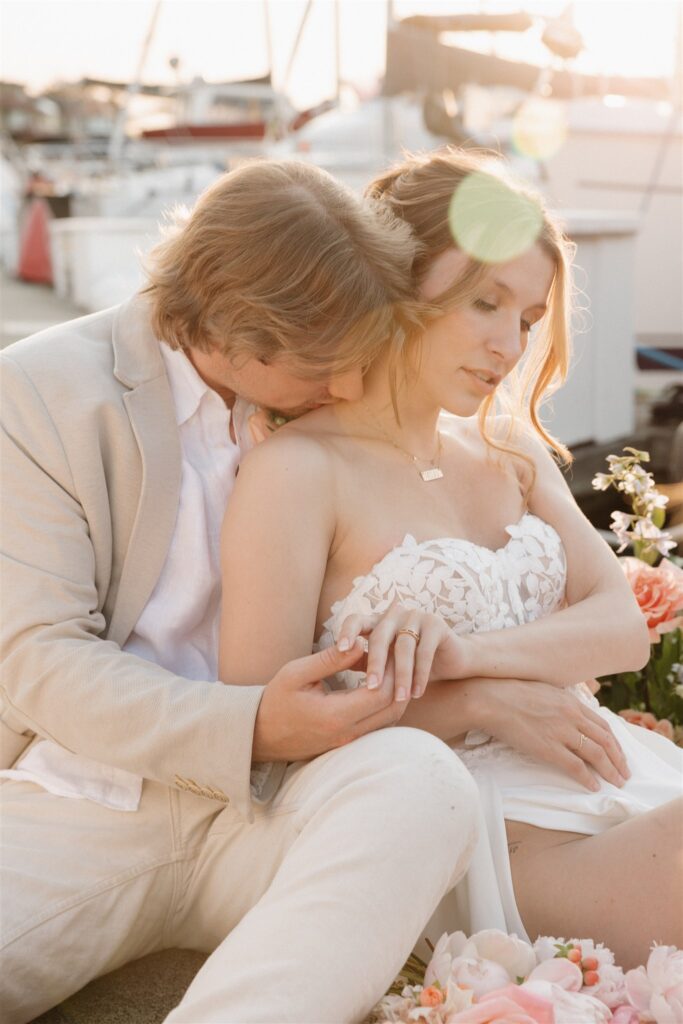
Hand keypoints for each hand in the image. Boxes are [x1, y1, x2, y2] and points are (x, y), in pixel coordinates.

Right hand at [252, 641, 406, 762]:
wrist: (259, 735)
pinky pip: (380, 723)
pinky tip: (376, 680)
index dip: (390, 668)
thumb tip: (362, 643)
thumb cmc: (275, 701)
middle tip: (394, 652)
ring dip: (395, 690)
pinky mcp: (350, 742)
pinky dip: (385, 701)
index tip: (387, 646)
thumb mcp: (296, 673)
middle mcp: (348, 733)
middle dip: (400, 678)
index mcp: (334, 715)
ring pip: (391, 717)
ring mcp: (350, 741)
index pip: (381, 693)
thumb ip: (331, 660)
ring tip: (387, 664)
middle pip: (394, 707)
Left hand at [336, 602, 463, 702]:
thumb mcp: (386, 663)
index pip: (356, 620)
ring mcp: (416, 616)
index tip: (339, 650)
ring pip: (404, 646)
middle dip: (375, 663)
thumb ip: (364, 663)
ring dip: (401, 675)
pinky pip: (425, 651)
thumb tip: (335, 676)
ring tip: (398, 699)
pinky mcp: (436, 625)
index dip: (347, 632)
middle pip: (380, 635)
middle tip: (370, 688)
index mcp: (377, 621)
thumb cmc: (411, 664)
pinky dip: (420, 674)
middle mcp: (394, 614)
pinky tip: (416, 693)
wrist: (452, 659)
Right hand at [473, 679, 630, 790]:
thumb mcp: (543, 690)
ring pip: (596, 754)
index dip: (615, 741)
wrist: (491, 698)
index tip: (619, 753)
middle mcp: (571, 716)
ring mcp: (561, 732)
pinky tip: (594, 786)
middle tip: (625, 773)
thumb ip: (559, 702)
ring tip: (617, 782)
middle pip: (605, 740)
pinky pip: (575, 766)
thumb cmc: (510, 693)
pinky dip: (587, 778)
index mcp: (571, 702)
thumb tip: (565, 711)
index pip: (602, 724)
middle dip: (619, 759)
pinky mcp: (548, 748)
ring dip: (610, 770)